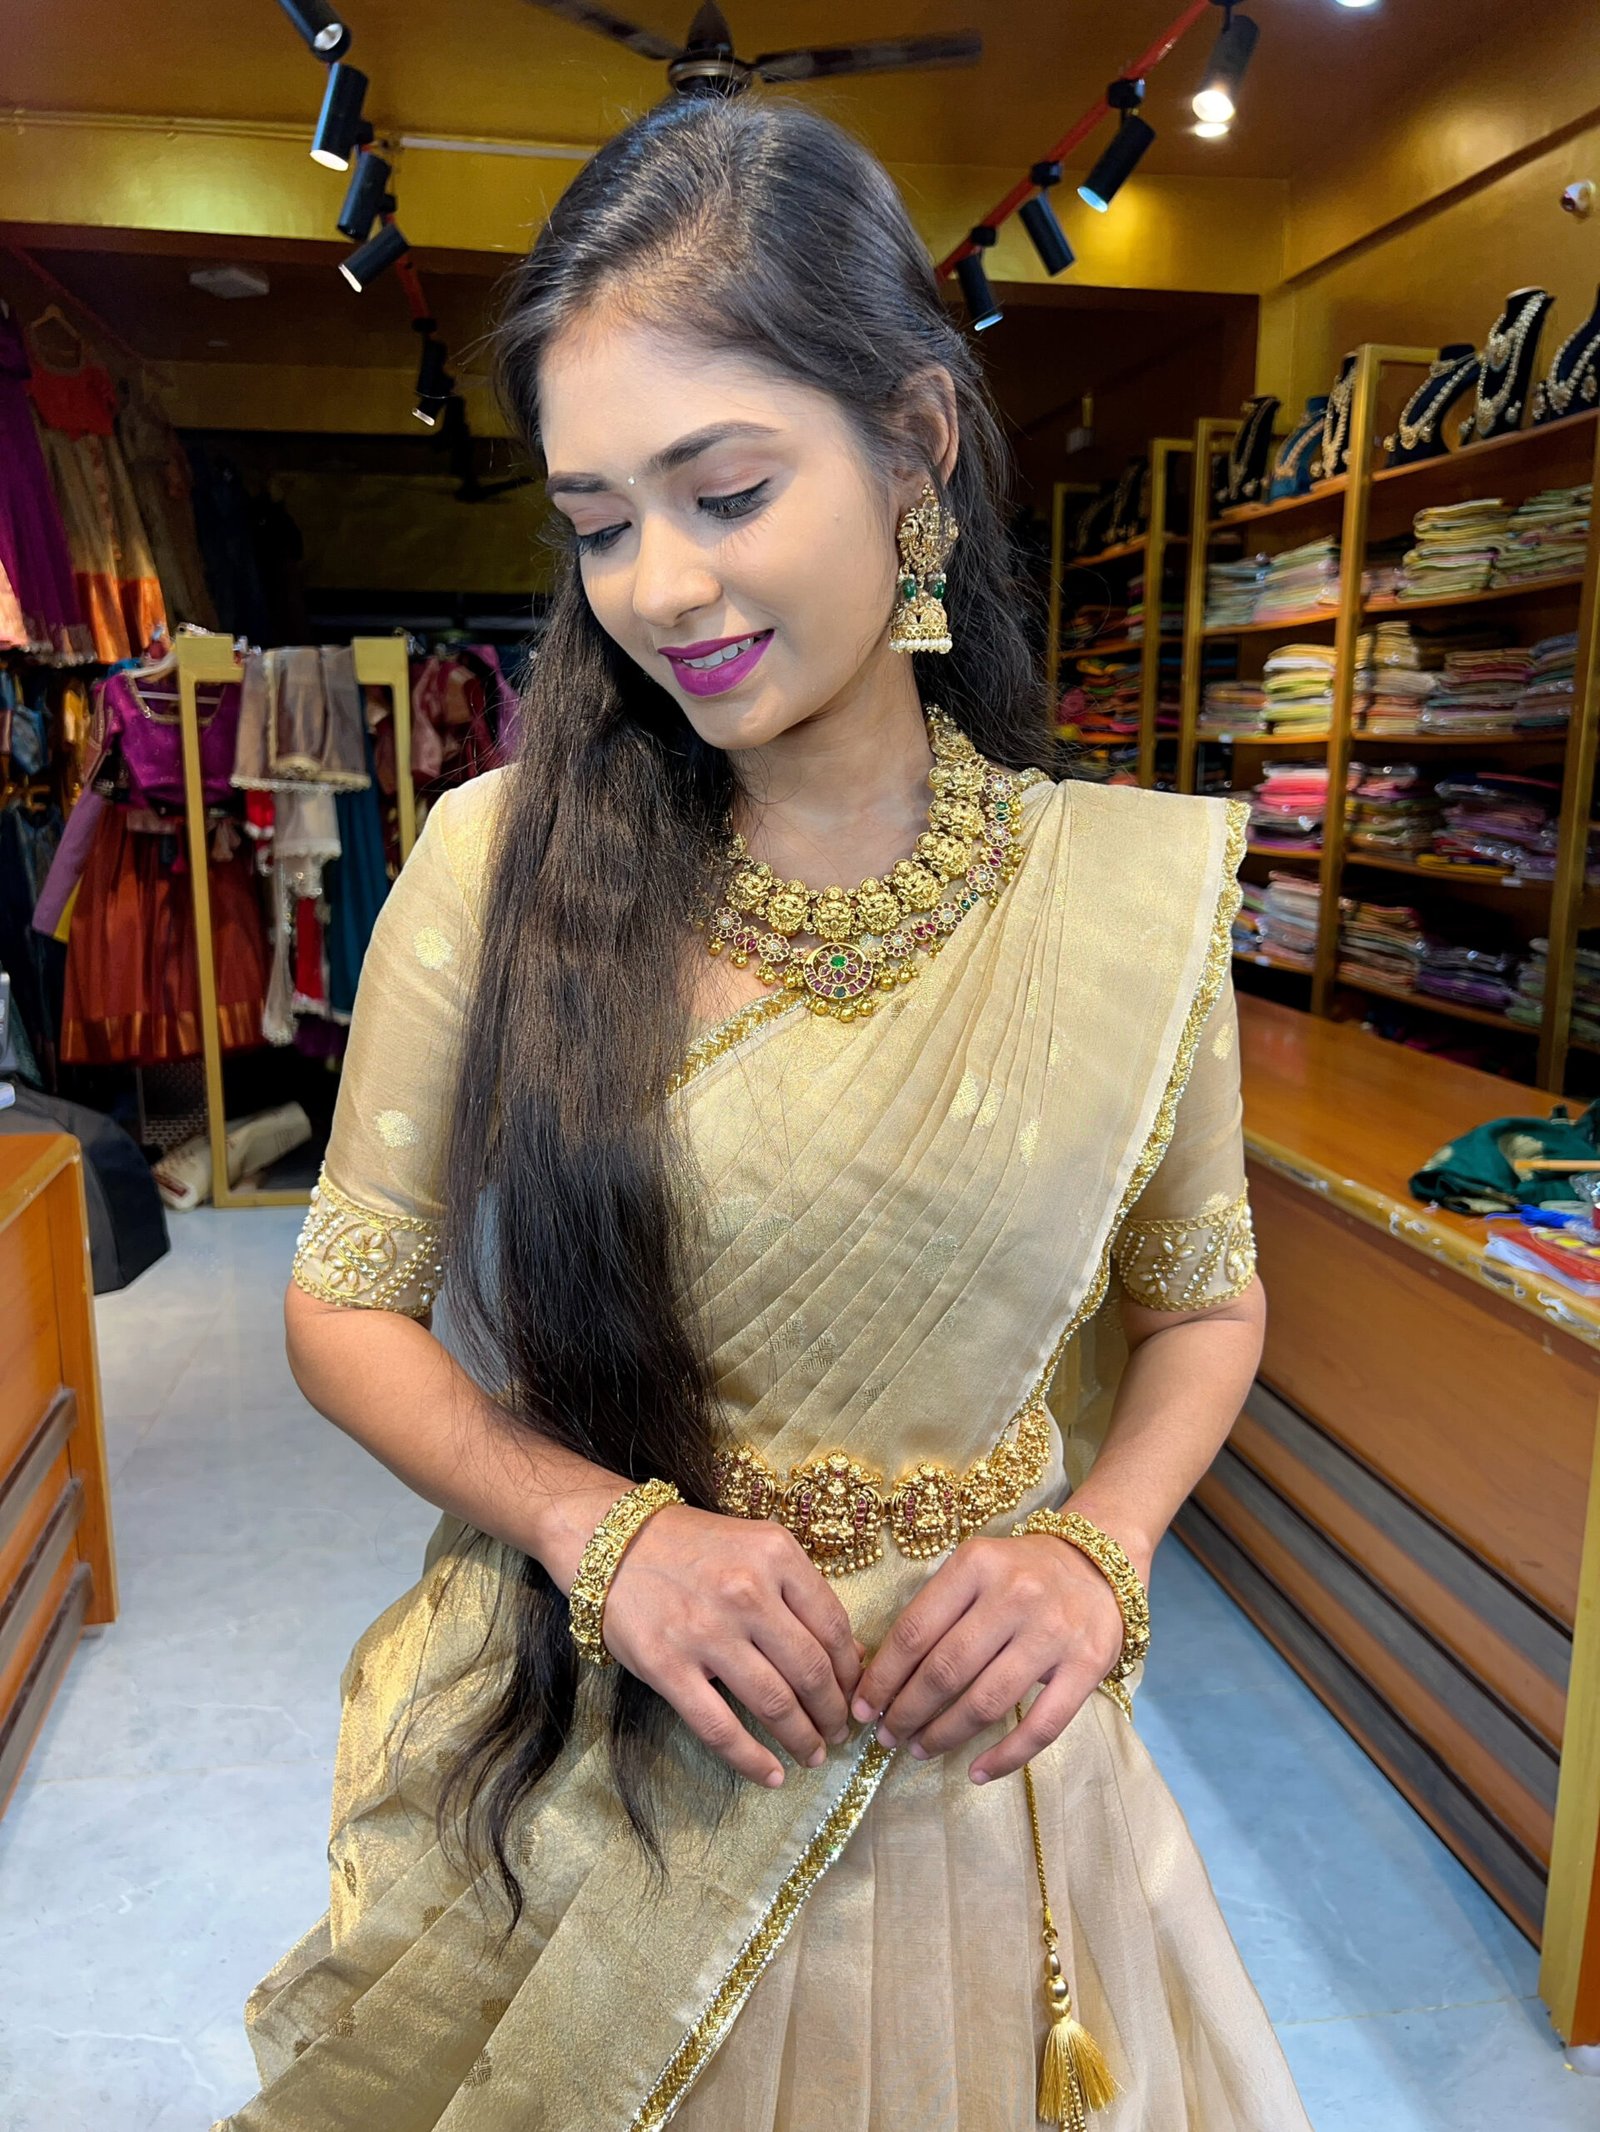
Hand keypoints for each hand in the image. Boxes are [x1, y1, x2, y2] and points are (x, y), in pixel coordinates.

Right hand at [591, 1502, 868, 1789]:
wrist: (613, 1542)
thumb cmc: (692, 1545)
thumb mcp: (756, 1546)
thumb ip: (800, 1592)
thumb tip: (849, 1654)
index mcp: (776, 1555)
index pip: (833, 1626)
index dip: (850, 1671)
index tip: (855, 1694)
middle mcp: (746, 1591)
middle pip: (811, 1670)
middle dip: (833, 1712)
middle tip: (838, 1733)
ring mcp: (706, 1632)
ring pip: (774, 1703)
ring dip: (802, 1738)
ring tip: (812, 1754)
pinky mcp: (667, 1667)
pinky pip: (720, 1728)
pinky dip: (752, 1759)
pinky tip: (771, 1776)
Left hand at [848, 1533, 1127, 1784]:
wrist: (1095, 1564)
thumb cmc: (1018, 1573)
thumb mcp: (973, 1568)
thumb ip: (935, 1610)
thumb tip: (882, 1675)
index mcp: (976, 1565)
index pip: (915, 1631)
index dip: (883, 1677)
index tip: (864, 1709)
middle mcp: (1014, 1595)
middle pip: (945, 1670)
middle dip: (907, 1712)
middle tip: (887, 1738)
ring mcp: (1053, 1633)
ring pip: (986, 1701)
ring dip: (945, 1734)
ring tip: (919, 1749)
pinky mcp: (1087, 1666)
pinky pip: (1041, 1726)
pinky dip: (1006, 1757)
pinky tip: (978, 1773)